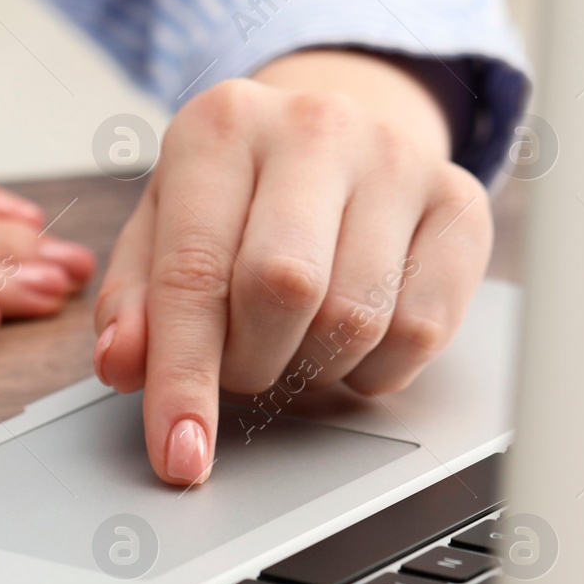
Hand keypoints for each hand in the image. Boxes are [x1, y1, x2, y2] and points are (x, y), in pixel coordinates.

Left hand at [91, 50, 491, 484]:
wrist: (333, 135)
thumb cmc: (234, 197)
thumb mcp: (161, 231)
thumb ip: (135, 301)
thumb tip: (123, 364)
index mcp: (220, 126)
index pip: (193, 271)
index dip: (183, 378)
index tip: (180, 456)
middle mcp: (313, 128)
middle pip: (282, 289)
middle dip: (250, 362)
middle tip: (240, 365)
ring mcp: (397, 159)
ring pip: (355, 318)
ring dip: (310, 368)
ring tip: (290, 342)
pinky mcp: (461, 203)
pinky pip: (421, 331)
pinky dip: (375, 368)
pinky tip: (349, 341)